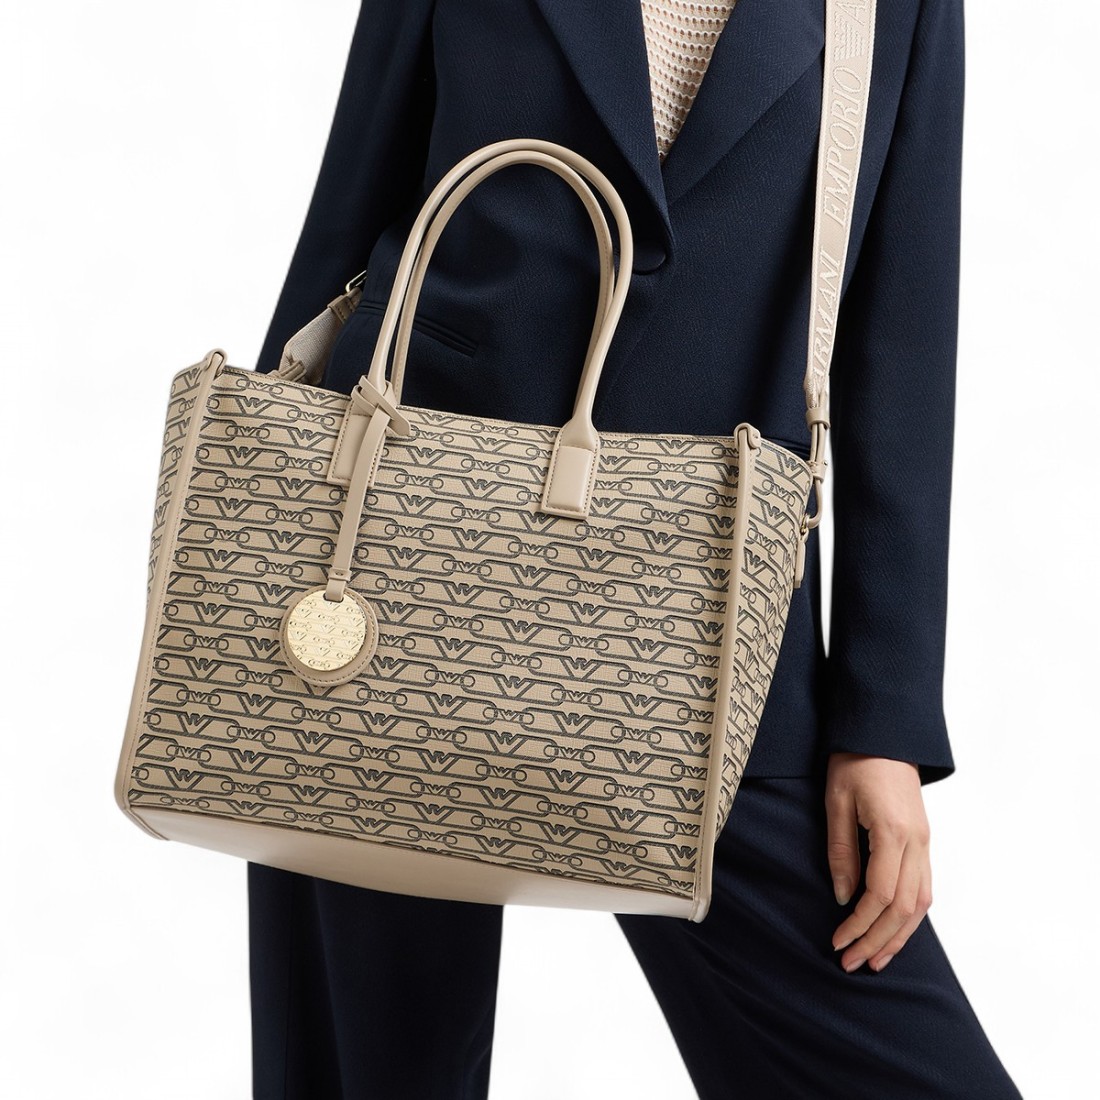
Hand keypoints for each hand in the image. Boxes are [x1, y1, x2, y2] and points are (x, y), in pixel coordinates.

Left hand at [824, 752, 932, 973]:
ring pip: (921, 904)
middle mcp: (917, 842)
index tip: (838, 942)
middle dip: (877, 941)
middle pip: (904, 908)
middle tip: (851, 964)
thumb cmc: (854, 760)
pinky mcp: (924, 841)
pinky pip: (924, 888)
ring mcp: (925, 843)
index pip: (881, 895)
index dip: (860, 925)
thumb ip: (841, 850)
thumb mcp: (836, 801)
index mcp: (893, 832)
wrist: (884, 732)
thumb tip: (844, 898)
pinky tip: (895, 931)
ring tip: (876, 960)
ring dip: (899, 936)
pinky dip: (910, 916)